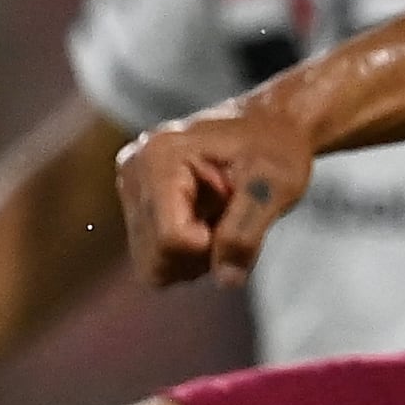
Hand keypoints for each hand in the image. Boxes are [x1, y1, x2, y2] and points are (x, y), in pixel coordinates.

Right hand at [119, 90, 319, 285]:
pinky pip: (152, 256)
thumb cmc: (276, 147)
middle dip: (200, 255)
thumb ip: (246, 233)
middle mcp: (133, 170)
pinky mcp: (133, 201)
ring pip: (152, 264)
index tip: (238, 216)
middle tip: (232, 220)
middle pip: (155, 258)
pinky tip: (206, 219)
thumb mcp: (275, 185)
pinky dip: (185, 252)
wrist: (268, 123)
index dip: (212, 246)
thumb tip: (226, 281)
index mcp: (160, 158)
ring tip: (220, 217)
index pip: (171, 239)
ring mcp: (129, 187)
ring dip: (193, 256)